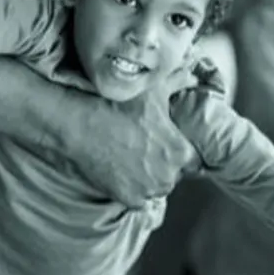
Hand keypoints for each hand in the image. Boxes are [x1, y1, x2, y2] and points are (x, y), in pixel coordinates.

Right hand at [84, 72, 198, 206]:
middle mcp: (168, 176)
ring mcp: (147, 190)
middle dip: (165, 165)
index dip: (182, 153)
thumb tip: (191, 75)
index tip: (169, 146)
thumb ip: (177, 82)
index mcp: (180, 152)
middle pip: (174, 175)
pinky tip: (121, 171)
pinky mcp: (127, 199)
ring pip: (156, 188)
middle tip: (147, 150)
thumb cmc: (117, 106)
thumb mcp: (152, 90)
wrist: (79, 126)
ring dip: (149, 178)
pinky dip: (131, 188)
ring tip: (133, 160)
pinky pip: (137, 198)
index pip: (194, 162)